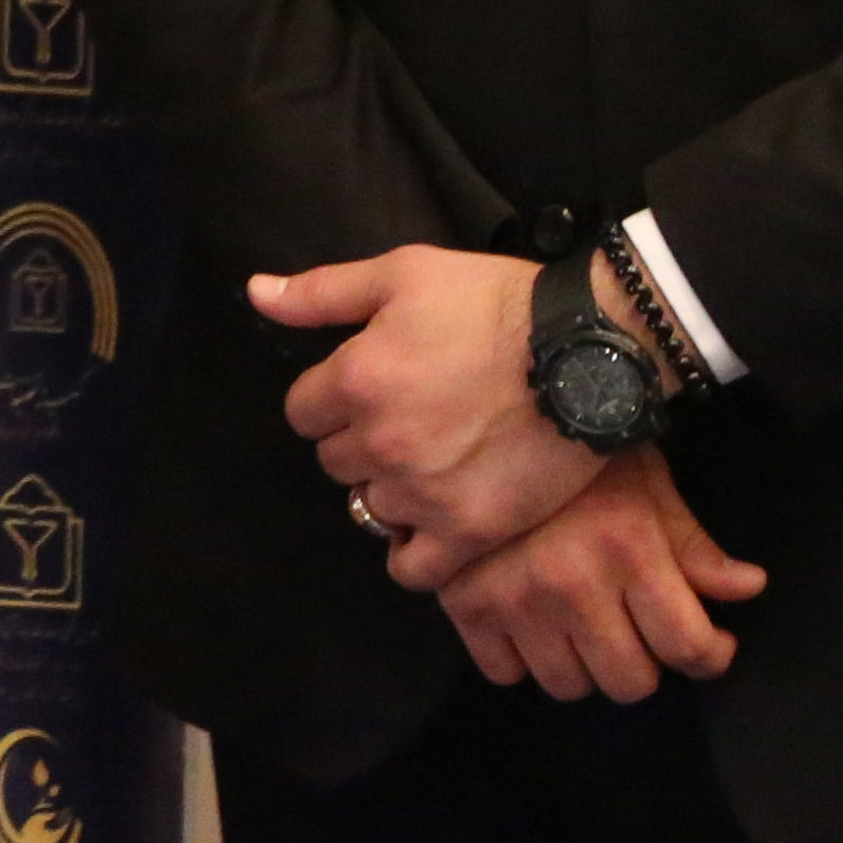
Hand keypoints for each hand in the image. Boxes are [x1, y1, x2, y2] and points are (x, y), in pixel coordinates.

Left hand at [252, 244, 597, 584]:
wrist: (586, 351)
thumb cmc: (492, 302)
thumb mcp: (402, 274)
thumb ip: (321, 293)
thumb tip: (256, 293)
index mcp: (356, 379)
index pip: (303, 413)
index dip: (332, 398)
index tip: (369, 386)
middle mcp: (380, 443)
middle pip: (335, 461)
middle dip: (360, 440)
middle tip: (409, 418)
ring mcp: (424, 494)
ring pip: (371, 508)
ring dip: (391, 489)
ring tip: (432, 461)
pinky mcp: (470, 532)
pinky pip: (413, 569)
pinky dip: (415, 551)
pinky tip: (434, 521)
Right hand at [436, 446, 766, 702]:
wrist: (491, 414)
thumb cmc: (581, 448)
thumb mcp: (648, 482)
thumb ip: (695, 545)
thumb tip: (750, 588)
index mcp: (628, 548)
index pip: (687, 646)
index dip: (710, 655)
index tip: (708, 643)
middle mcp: (572, 582)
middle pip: (629, 683)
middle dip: (643, 661)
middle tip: (634, 626)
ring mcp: (514, 598)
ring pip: (567, 685)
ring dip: (581, 663)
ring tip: (580, 623)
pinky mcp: (465, 605)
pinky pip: (504, 674)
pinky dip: (519, 657)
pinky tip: (528, 620)